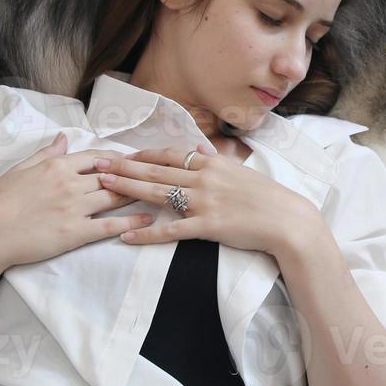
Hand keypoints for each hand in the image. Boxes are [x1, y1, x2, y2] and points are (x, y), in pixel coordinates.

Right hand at [0, 132, 153, 278]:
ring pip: (115, 196)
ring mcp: (74, 208)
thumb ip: (46, 153)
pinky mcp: (76, 232)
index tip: (133, 158)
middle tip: (156, 173)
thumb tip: (64, 138)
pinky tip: (147, 219)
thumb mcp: (20, 169)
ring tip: (157, 192)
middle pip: (112, 175)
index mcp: (56, 165)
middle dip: (135, 174)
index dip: (117, 158)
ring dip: (138, 193)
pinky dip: (132, 222)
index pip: (96, 157)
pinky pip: (110, 225)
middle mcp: (69, 183)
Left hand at [93, 144, 318, 254]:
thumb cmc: (266, 197)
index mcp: (211, 163)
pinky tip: (127, 236)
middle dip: (124, 166)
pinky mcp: (207, 226)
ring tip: (104, 188)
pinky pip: (171, 231)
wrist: (287, 220)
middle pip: (156, 170)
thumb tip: (199, 149)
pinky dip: (147, 234)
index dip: (142, 154)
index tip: (122, 154)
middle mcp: (204, 178)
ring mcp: (204, 202)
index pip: (169, 154)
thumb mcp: (240, 172)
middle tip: (98, 164)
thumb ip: (216, 161)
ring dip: (128, 190)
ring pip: (158, 193)